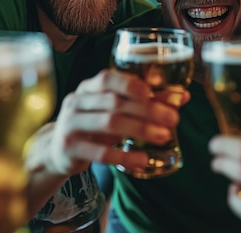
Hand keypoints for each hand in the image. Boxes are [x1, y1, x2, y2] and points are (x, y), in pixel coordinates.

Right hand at [30, 69, 188, 176]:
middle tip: (172, 119)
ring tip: (163, 137)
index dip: (129, 84)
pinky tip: (142, 160)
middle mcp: (77, 102)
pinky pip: (100, 153)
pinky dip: (124, 157)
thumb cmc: (93, 125)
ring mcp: (71, 125)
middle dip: (147, 110)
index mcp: (88, 88)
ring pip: (109, 124)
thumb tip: (183, 97)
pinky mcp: (69, 148)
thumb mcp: (114, 111)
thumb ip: (146, 102)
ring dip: (140, 130)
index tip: (152, 92)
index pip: (107, 78)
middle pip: (115, 103)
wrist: (57, 150)